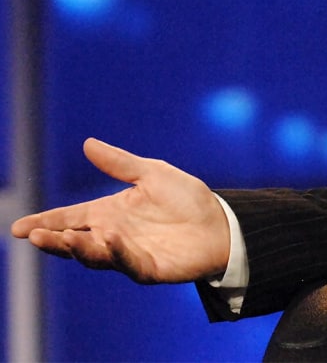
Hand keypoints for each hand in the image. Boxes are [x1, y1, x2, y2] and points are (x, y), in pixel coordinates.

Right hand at [9, 138, 230, 283]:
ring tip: (66, 237)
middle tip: (34, 235)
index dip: (45, 223)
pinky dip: (117, 252)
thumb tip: (87, 143)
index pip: (69, 218)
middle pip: (74, 240)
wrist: (221, 222)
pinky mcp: (147, 268)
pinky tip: (109, 238)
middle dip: (53, 239)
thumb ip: (119, 163)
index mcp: (109, 212)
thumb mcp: (152, 173)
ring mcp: (128, 254)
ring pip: (94, 255)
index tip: (18, 228)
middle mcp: (112, 235)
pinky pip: (127, 262)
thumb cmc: (187, 199)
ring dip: (79, 247)